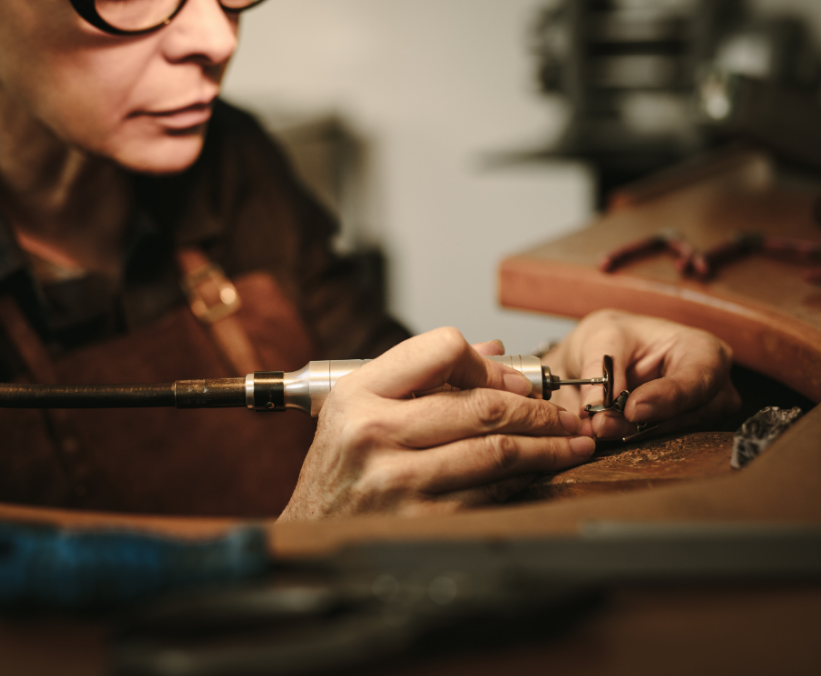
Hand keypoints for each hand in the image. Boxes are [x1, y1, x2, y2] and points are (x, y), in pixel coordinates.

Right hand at [278, 328, 594, 520]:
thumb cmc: (339, 466)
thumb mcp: (358, 407)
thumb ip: (420, 376)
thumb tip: (494, 352)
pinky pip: (487, 495)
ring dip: (545, 447)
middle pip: (481, 406)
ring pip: (494, 452)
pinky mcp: (417, 520)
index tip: (516, 379)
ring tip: (571, 443)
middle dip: (539, 410)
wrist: (310, 532)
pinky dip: (521, 481)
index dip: (489, 363)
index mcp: (358, 393)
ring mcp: (396, 481)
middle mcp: (374, 433)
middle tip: (566, 415)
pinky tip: (537, 474)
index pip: (441, 349)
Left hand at [542, 310, 740, 440]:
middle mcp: (711, 389)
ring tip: (598, 426)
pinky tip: (604, 432)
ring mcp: (700, 417)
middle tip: (602, 424)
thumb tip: (595, 407)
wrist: (608, 354)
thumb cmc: (615, 337)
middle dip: (643, 424)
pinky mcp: (678, 435)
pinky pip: (657, 445)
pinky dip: (627, 439)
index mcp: (704, 351)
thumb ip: (600, 368)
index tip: (633, 409)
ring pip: (671, 435)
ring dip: (631, 434)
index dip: (667, 398)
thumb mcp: (602, 338)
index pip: (698, 380)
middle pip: (687, 415)